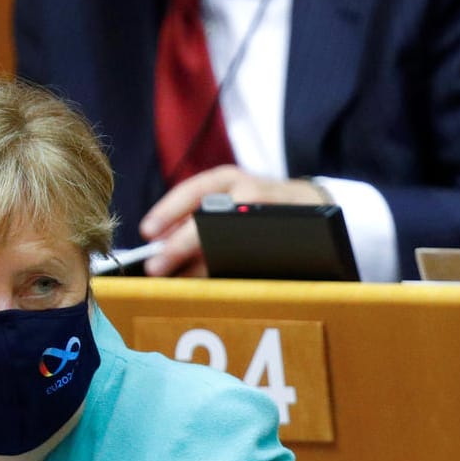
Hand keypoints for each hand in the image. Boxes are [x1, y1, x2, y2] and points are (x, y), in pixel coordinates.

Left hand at [138, 165, 330, 276]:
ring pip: (231, 236)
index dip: (166, 211)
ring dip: (202, 263)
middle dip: (178, 245)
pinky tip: (215, 281)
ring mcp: (270, 209)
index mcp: (226, 179)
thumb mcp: (223, 205)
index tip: (146, 232)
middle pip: (208, 216)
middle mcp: (248, 188)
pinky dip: (233, 268)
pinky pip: (257, 252)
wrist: (313, 205)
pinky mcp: (290, 229)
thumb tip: (156, 252)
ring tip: (181, 280)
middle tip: (155, 267)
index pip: (191, 190)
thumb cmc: (253, 209)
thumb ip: (192, 225)